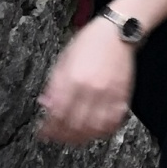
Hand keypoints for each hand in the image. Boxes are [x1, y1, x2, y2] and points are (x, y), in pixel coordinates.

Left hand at [38, 17, 135, 145]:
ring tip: (75, 137)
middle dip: (62, 136)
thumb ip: (55, 83)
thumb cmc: (91, 40)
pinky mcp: (122, 94)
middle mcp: (90, 88)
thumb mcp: (65, 58)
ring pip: (93, 128)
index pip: (57, 113)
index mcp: (72, 78)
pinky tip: (96, 130)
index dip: (49, 128)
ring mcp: (108, 93)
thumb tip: (46, 105)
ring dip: (82, 137)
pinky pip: (112, 121)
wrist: (118, 30)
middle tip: (57, 137)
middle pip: (74, 125)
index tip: (44, 132)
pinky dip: (103, 130)